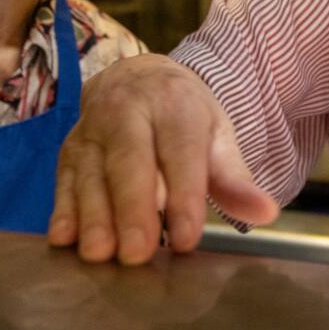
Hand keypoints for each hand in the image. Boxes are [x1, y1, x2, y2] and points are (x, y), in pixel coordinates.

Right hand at [49, 54, 279, 265]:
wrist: (137, 77)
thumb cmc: (183, 117)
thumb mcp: (216, 136)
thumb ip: (236, 180)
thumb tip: (265, 213)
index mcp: (175, 104)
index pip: (180, 152)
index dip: (183, 196)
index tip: (188, 238)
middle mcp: (128, 110)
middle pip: (129, 161)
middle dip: (132, 209)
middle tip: (137, 253)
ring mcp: (93, 128)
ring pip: (90, 172)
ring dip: (93, 215)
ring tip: (100, 253)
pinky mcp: (69, 148)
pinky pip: (63, 178)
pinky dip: (63, 208)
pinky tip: (64, 238)